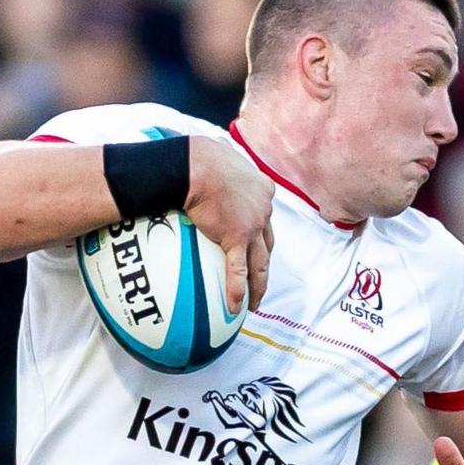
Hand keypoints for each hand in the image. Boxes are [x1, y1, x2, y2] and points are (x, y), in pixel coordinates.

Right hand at [184, 135, 272, 315]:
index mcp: (260, 189)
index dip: (262, 232)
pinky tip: (235, 308)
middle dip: (264, 262)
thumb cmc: (199, 156)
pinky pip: (238, 271)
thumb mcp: (217, 156)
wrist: (196, 164)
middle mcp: (262, 208)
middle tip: (260, 279)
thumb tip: (198, 163)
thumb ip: (215, 166)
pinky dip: (239, 290)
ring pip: (261, 262)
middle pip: (268, 243)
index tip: (258, 243)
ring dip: (259, 284)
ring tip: (255, 302)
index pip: (264, 216)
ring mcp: (252, 225)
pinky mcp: (237, 238)